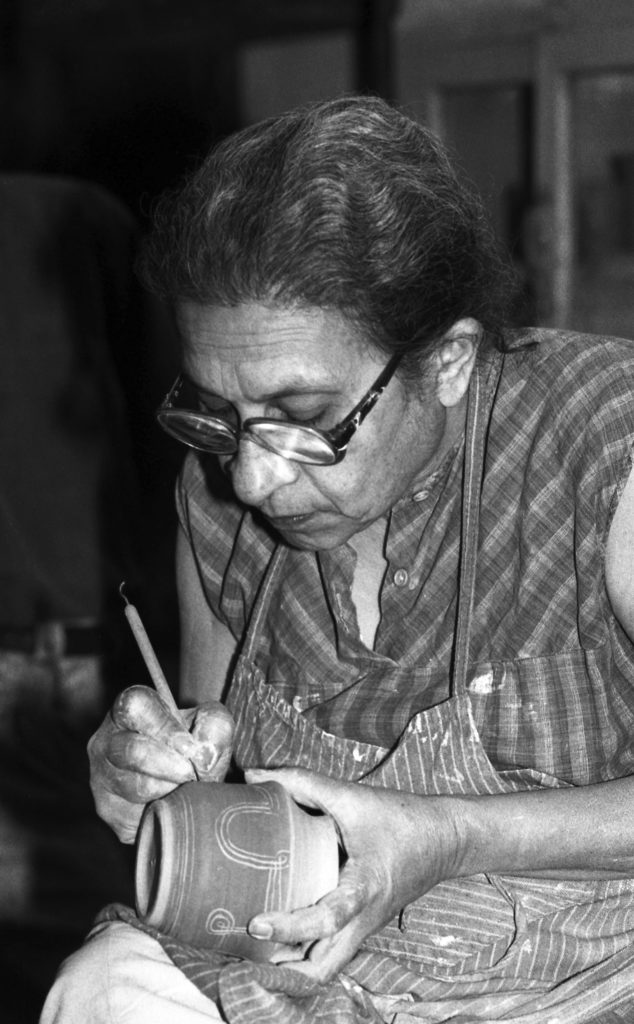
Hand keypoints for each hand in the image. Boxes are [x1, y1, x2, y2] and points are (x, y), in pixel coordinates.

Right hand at [88, 685, 233, 841]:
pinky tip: (170, 802)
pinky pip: (135, 817)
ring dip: (170, 791)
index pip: (136, 707)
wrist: (178, 773)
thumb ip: (214, 726)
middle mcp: (104, 741)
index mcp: (127, 709)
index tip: (189, 746)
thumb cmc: (191, 740)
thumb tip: (202, 755)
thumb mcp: (209, 721)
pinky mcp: (108, 811)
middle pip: (133, 752)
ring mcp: (101, 778)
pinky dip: (161, 813)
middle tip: (193, 774)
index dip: (166, 728)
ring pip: (135, 788)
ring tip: (185, 788)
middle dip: (172, 766)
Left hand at [244, 767, 459, 982]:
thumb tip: (253, 776)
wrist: (446, 838)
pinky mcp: (362, 925)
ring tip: (254, 943)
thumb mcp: (351, 795)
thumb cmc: (401, 818)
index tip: (257, 922)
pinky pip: (330, 953)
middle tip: (247, 943)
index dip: (289, 927)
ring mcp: (364, 927)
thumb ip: (301, 782)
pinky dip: (303, 953)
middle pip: (321, 970)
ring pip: (324, 967)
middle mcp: (363, 918)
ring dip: (291, 964)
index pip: (326, 920)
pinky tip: (279, 931)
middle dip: (282, 968)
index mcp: (364, 888)